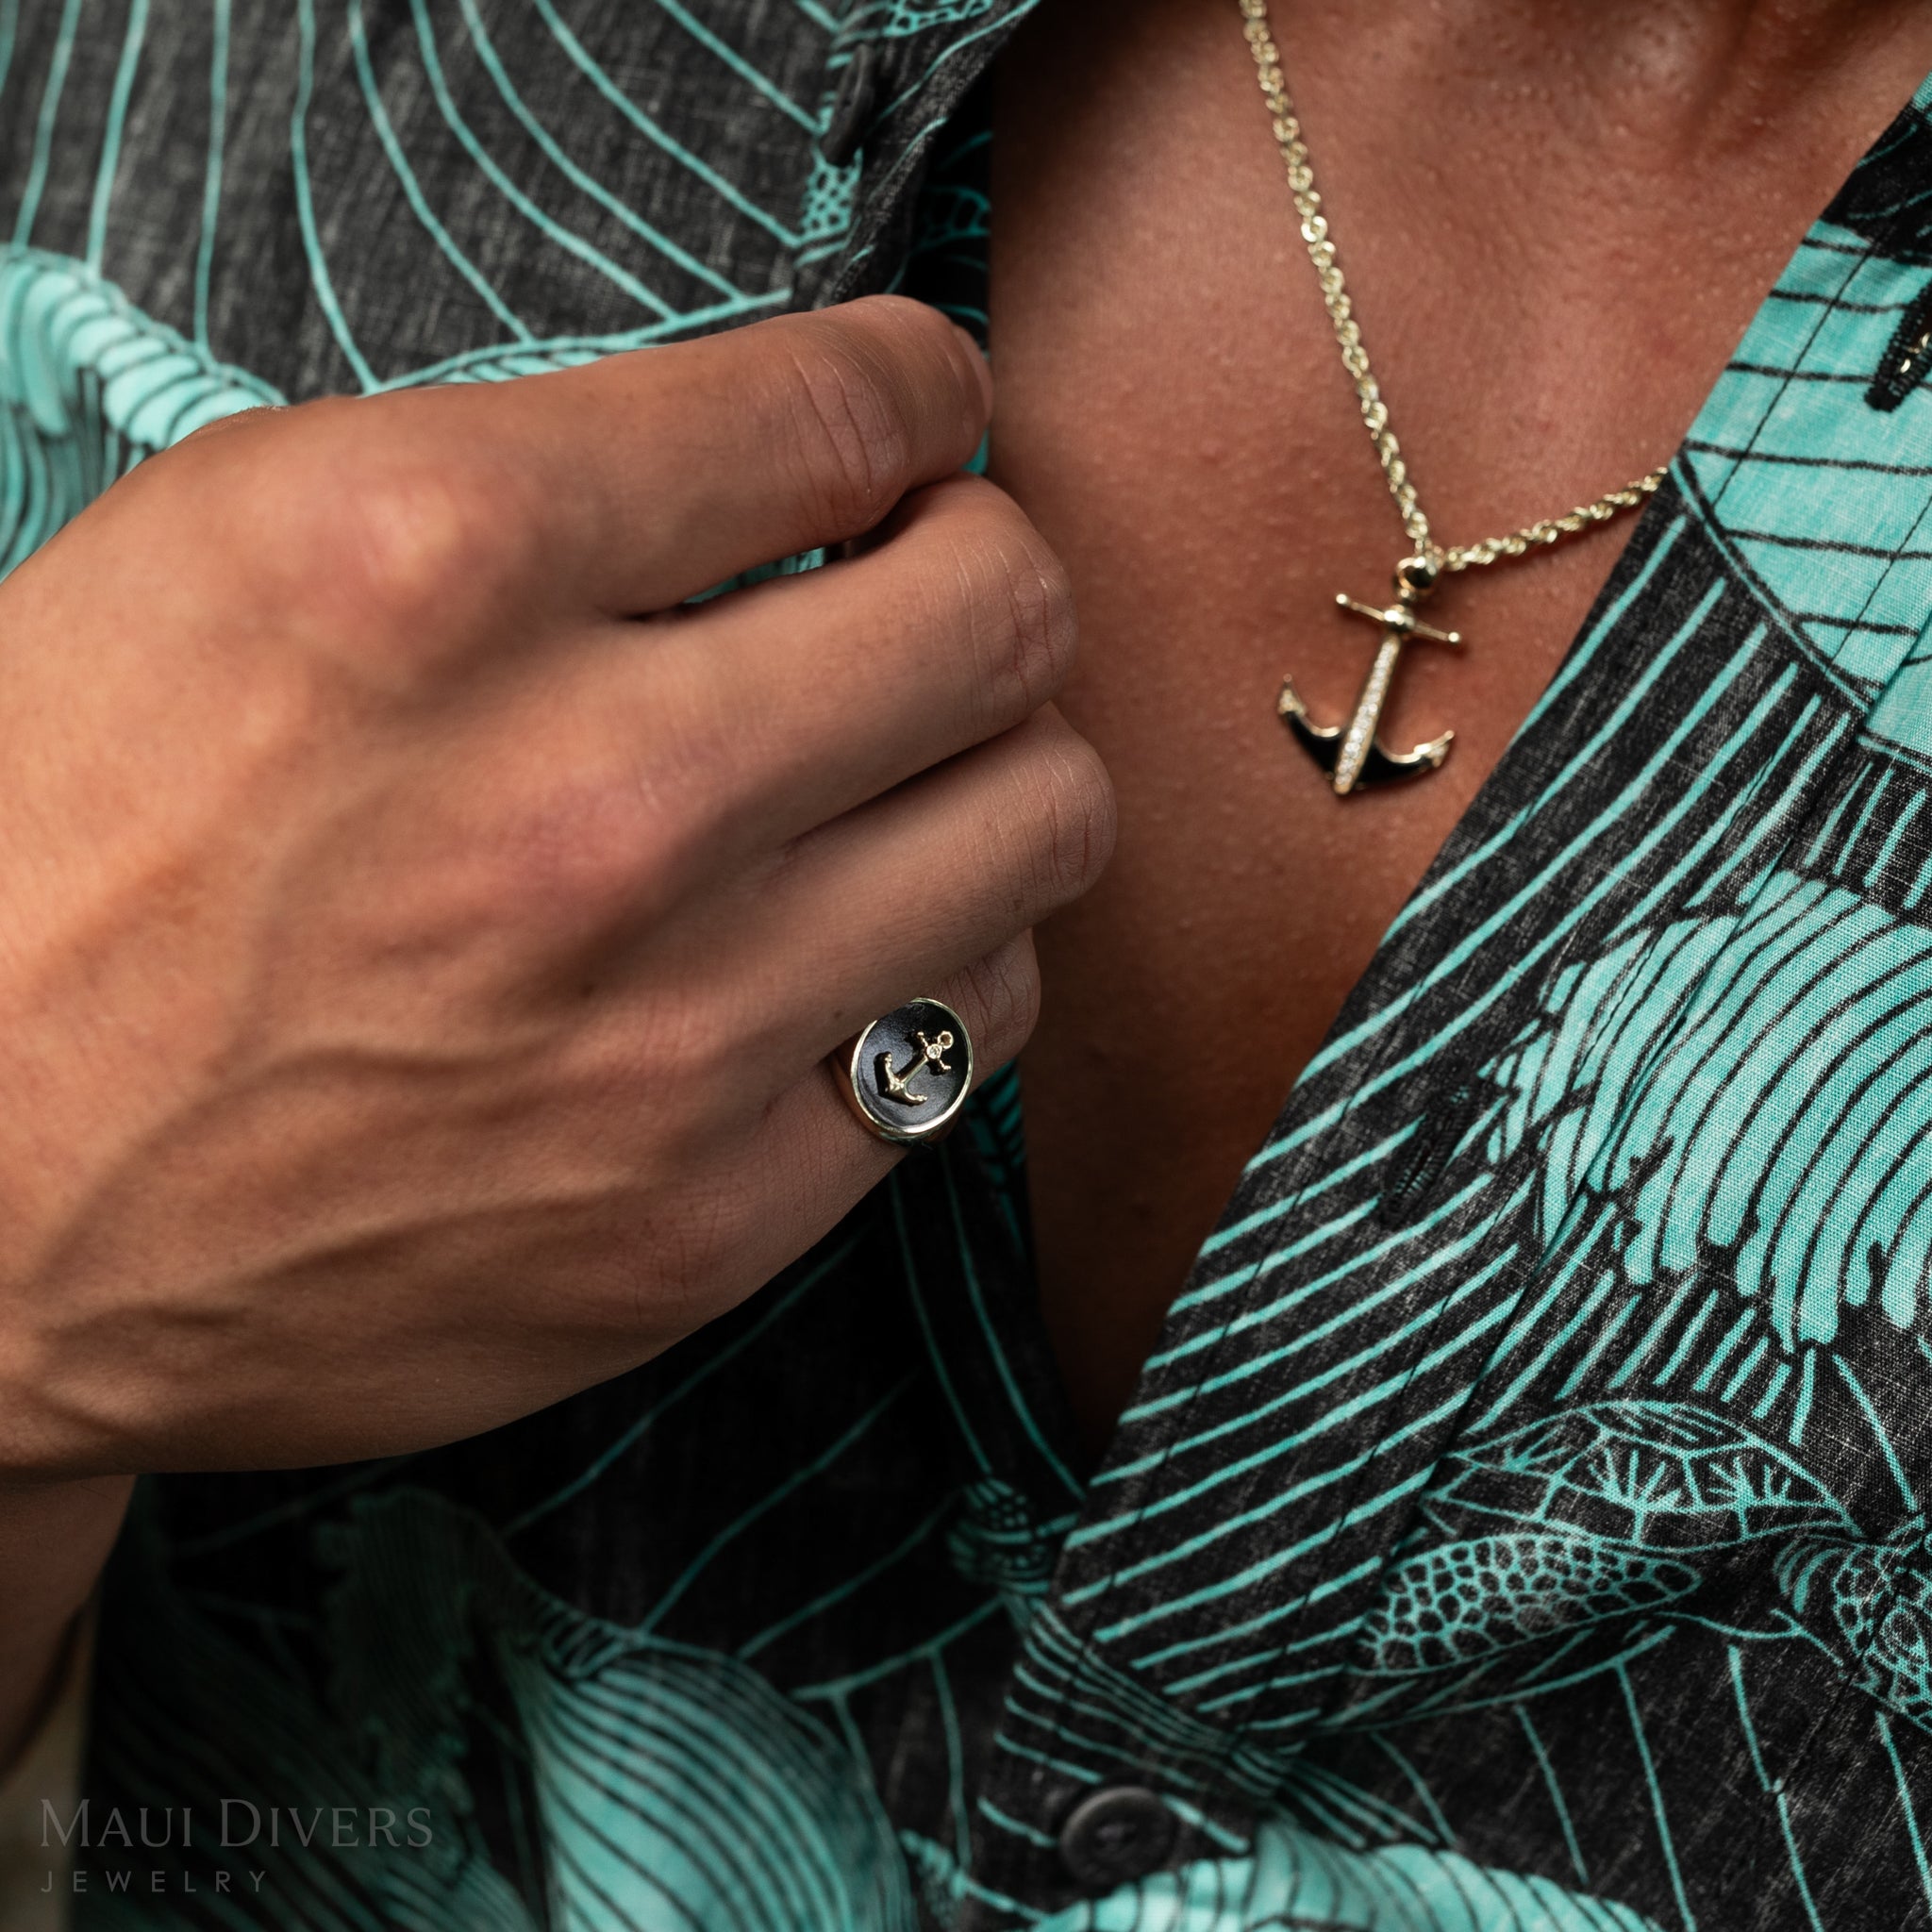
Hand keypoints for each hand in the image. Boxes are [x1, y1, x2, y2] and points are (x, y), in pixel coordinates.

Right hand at [0, 295, 1112, 1479]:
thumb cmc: (77, 850)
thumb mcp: (237, 553)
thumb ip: (542, 480)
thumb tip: (815, 461)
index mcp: (431, 568)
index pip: (848, 405)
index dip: (914, 395)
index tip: (913, 427)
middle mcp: (581, 803)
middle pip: (1006, 614)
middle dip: (985, 574)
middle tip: (921, 599)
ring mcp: (663, 1036)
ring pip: (1044, 821)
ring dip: (993, 768)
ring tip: (889, 782)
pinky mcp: (705, 1217)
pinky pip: (972, 1028)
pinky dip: (939, 958)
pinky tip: (838, 945)